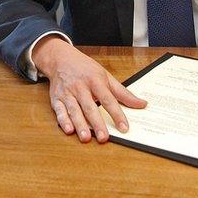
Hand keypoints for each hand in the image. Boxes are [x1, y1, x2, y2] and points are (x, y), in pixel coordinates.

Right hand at [32, 36, 146, 142]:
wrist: (61, 59)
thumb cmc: (85, 69)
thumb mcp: (106, 76)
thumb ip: (123, 93)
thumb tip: (141, 104)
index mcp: (95, 81)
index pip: (108, 99)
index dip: (116, 114)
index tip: (124, 127)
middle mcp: (80, 87)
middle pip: (90, 107)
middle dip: (97, 123)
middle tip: (104, 138)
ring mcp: (67, 93)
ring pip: (74, 110)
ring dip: (80, 125)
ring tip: (86, 138)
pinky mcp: (56, 98)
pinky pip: (59, 111)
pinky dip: (63, 121)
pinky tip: (69, 130)